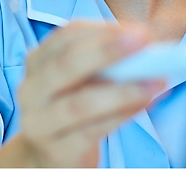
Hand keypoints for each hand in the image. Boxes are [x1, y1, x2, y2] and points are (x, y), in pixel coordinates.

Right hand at [7, 22, 165, 166]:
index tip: (138, 31)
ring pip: (79, 104)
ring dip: (122, 91)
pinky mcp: (56, 150)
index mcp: (37, 62)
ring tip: (155, 82)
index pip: (65, 38)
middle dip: (106, 51)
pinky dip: (121, 116)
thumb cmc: (72, 109)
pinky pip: (91, 131)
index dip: (102, 31)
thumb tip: (147, 50)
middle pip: (65, 65)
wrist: (49, 155)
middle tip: (143, 41)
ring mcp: (39, 122)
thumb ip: (105, 65)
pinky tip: (144, 105)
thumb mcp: (80, 82)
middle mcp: (31, 89)